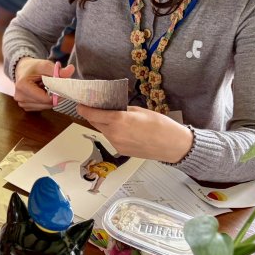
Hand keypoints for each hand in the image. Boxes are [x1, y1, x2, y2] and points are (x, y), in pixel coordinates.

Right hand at [13, 57, 74, 110]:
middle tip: (58, 87)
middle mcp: (20, 97)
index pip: (45, 98)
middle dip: (54, 97)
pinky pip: (40, 107)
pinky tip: (43, 93)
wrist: (22, 70)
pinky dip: (45, 102)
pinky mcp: (25, 106)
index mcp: (23, 86)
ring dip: (50, 99)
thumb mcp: (45, 65)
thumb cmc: (33, 67)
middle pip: (45, 104)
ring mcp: (21, 103)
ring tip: (48, 88)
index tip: (63, 88)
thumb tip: (71, 70)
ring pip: (44, 107)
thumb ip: (58, 70)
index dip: (57, 94)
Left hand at [78, 105, 193, 162]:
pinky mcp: (121, 151)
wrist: (173, 146)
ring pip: (103, 131)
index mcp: (118, 120)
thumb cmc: (160, 125)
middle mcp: (114, 134)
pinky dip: (113, 132)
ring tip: (114, 117)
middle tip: (96, 107)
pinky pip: (111, 139)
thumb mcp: (139, 111)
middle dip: (94, 115)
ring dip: (104, 124)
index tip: (81, 103)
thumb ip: (122, 109)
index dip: (84, 108)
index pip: (91, 114)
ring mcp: (116, 144)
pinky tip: (124, 129)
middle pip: (95, 123)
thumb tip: (111, 108)